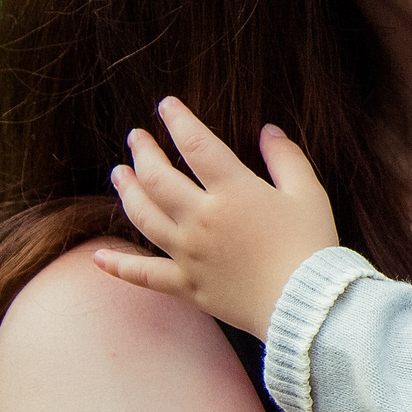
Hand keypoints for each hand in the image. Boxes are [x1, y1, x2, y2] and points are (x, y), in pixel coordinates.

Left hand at [93, 96, 339, 338]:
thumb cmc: (312, 246)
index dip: (178, 120)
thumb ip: (286, 158)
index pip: (196, 144)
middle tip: (136, 138)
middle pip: (157, 177)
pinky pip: (144, 275)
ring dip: (126, 192)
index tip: (166, 106)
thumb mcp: (308, 193)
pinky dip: (119, 266)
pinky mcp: (186, 285)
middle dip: (143, 152)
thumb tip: (267, 131)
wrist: (307, 305)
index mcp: (233, 191)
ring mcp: (189, 254)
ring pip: (143, 217)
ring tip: (118, 174)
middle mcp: (202, 219)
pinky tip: (99, 257)